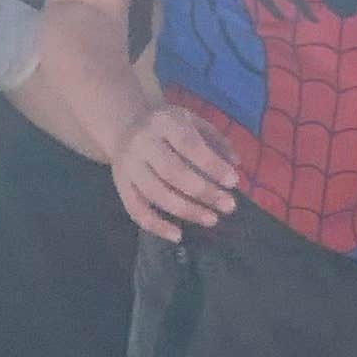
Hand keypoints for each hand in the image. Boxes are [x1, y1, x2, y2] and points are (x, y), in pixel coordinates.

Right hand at [112, 102, 238, 244]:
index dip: (211, 164)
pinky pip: (135, 210)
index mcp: (164, 123)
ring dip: (186, 210)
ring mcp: (129, 166)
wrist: (123, 127)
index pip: (189, 144)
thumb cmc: (167, 127)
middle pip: (172, 171)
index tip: (233, 182)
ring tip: (211, 219)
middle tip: (229, 206)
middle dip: (203, 191)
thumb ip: (215, 139)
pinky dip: (156, 226)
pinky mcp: (121, 186)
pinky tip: (177, 235)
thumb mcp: (191, 120)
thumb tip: (236, 163)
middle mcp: (143, 144)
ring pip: (155, 193)